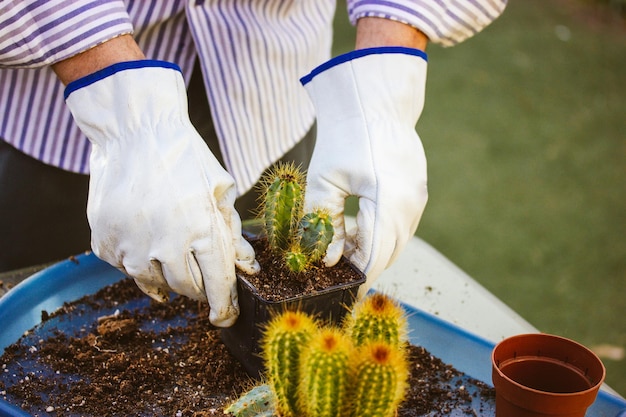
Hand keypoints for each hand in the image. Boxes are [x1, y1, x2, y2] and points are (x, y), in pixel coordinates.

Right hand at [64, 61, 258, 326]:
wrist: (136, 129)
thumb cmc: (186, 156)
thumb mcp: (221, 189)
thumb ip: (234, 232)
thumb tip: (246, 267)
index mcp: (201, 228)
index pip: (217, 284)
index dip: (223, 305)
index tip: (224, 317)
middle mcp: (164, 241)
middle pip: (185, 287)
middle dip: (197, 284)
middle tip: (199, 268)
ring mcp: (129, 242)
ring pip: (153, 283)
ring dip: (167, 275)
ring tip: (172, 251)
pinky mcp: (104, 238)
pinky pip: (124, 267)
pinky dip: (138, 261)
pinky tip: (145, 240)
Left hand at [301, 48, 427, 294]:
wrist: (375, 101)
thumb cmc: (345, 136)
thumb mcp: (324, 180)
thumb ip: (324, 223)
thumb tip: (329, 261)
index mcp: (388, 203)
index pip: (374, 258)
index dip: (356, 278)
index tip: (339, 289)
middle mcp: (411, 205)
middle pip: (388, 254)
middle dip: (362, 265)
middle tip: (335, 266)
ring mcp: (419, 199)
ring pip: (397, 242)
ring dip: (372, 249)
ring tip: (343, 241)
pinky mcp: (418, 192)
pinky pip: (402, 226)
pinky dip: (382, 234)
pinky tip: (360, 225)